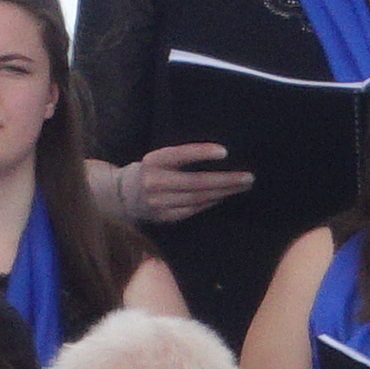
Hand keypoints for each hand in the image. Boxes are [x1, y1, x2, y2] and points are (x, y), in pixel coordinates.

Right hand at [117, 142, 252, 229]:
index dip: (202, 152)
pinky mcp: (164, 217)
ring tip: (242, 186)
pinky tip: (224, 196)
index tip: (225, 151)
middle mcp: (155, 182)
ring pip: (198, 198)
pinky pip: (194, 209)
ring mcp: (159, 202)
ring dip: (223, 192)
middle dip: (225, 180)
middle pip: (196, 182)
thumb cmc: (149, 170)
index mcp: (154, 161)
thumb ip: (181, 157)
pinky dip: (211, 202)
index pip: (180, 155)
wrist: (121, 196)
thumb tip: (220, 155)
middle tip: (248, 177)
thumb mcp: (158, 158)